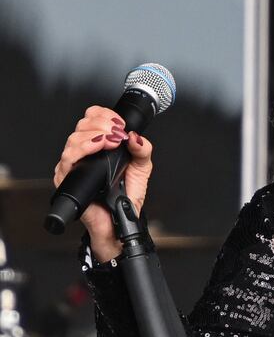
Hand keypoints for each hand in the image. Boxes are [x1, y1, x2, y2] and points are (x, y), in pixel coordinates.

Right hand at [54, 105, 153, 262]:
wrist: (119, 221)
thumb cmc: (126, 197)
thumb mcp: (142, 168)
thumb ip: (143, 150)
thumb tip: (136, 137)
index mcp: (97, 146)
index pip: (92, 118)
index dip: (104, 115)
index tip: (120, 124)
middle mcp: (83, 153)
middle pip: (82, 125)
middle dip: (102, 124)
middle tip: (118, 133)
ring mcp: (73, 165)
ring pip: (74, 138)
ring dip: (95, 134)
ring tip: (111, 140)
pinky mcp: (66, 179)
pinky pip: (67, 158)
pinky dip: (83, 148)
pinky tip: (96, 147)